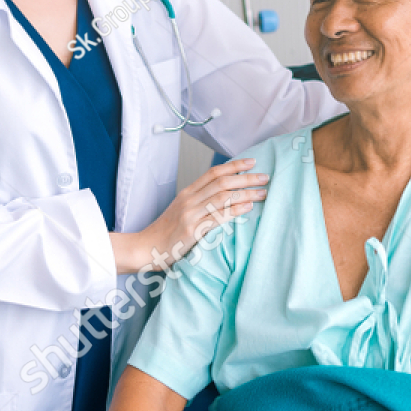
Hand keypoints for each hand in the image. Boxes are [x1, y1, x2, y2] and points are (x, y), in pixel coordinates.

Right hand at [110, 158, 267, 272]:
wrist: (144, 248)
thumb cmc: (165, 233)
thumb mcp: (181, 211)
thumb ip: (199, 201)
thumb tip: (225, 195)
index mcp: (187, 193)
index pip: (214, 173)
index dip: (234, 165)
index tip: (252, 162)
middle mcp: (189, 200)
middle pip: (222, 182)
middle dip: (246, 178)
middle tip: (266, 177)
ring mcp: (190, 214)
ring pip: (222, 197)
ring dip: (246, 193)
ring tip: (263, 193)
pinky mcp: (191, 231)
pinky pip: (217, 217)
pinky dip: (235, 211)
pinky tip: (248, 208)